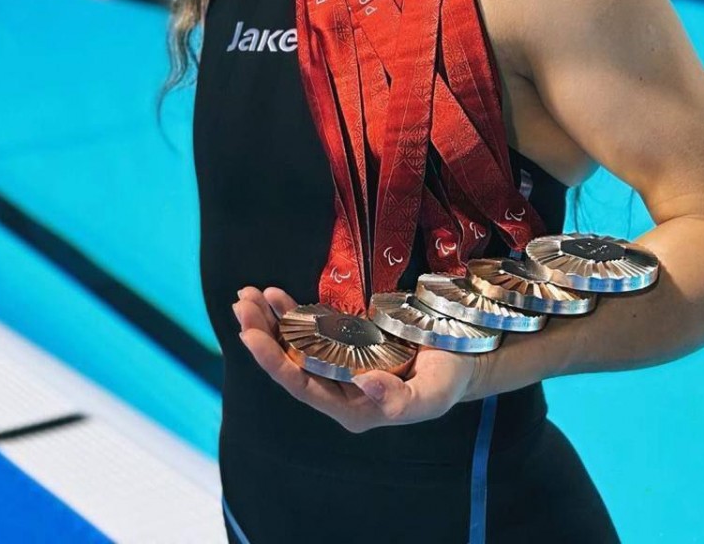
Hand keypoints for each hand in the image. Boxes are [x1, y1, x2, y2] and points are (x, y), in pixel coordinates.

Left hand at [233, 287, 489, 432]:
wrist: (462, 360)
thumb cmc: (447, 382)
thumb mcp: (430, 396)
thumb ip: (397, 399)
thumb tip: (361, 381)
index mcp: (350, 409)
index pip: (302, 386)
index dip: (274, 361)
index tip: (250, 336)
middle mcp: (337, 388)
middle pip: (290, 363)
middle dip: (262, 334)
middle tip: (241, 304)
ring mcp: (339, 363)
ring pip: (295, 344)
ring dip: (269, 320)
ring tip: (246, 295)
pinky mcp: (346, 341)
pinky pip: (311, 327)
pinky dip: (291, 310)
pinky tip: (274, 294)